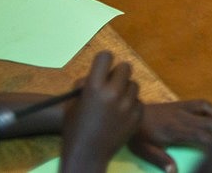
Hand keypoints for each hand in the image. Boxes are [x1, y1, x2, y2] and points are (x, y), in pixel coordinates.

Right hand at [61, 52, 141, 172]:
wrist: (87, 156)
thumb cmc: (74, 129)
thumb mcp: (72, 103)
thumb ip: (85, 85)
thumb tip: (95, 75)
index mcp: (94, 87)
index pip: (106, 57)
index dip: (103, 61)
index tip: (102, 69)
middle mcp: (113, 92)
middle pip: (125, 67)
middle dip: (117, 73)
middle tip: (112, 83)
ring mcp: (127, 105)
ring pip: (134, 84)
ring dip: (126, 89)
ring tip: (116, 102)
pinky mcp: (137, 116)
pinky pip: (139, 101)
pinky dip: (132, 106)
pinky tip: (121, 115)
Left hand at [129, 101, 211, 170]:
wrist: (129, 111)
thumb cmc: (137, 134)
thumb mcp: (144, 150)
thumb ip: (160, 160)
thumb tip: (174, 172)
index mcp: (174, 129)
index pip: (200, 134)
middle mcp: (182, 117)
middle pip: (208, 123)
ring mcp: (182, 108)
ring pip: (208, 111)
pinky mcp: (181, 103)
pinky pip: (202, 103)